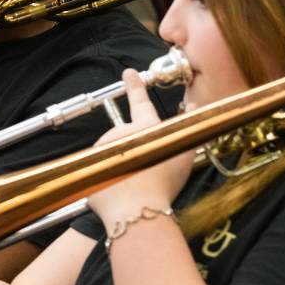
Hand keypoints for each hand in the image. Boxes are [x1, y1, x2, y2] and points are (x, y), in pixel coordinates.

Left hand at [87, 69, 190, 222]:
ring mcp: (102, 150)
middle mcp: (120, 133)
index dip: (136, 87)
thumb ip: (188, 129)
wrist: (137, 211)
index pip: (141, 102)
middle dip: (135, 153)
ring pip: (114, 155)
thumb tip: (195, 108)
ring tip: (136, 186)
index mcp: (144, 128)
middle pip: (128, 138)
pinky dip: (110, 181)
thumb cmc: (164, 184)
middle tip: (147, 174)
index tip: (128, 72)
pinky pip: (102, 173)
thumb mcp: (184, 155)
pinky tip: (121, 193)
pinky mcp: (89, 169)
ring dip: (122, 166)